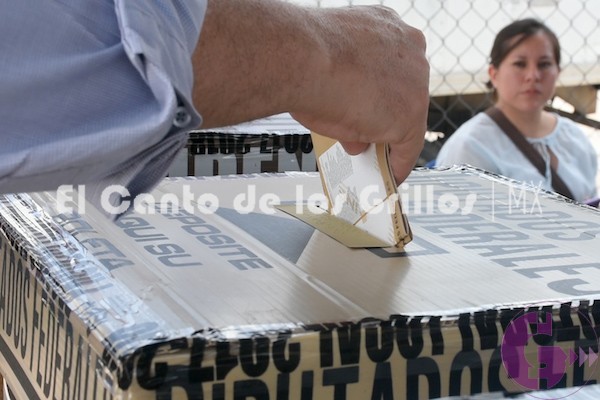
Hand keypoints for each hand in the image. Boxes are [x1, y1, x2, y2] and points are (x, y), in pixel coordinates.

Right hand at [192, 1, 428, 183]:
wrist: (303, 57)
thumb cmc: (304, 53)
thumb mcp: (329, 70)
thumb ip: (348, 98)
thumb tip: (355, 133)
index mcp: (388, 27)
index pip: (392, 67)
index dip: (382, 92)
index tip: (376, 106)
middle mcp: (409, 48)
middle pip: (403, 91)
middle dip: (384, 113)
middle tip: (367, 133)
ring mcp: (414, 81)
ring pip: (406, 117)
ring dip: (389, 138)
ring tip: (374, 159)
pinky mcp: (410, 114)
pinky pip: (408, 146)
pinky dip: (398, 163)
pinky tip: (390, 175)